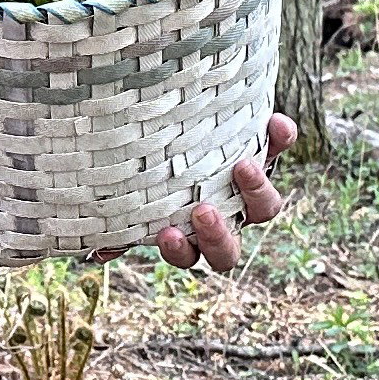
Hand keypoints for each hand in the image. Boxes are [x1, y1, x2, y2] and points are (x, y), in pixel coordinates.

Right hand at [100, 114, 297, 272]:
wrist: (193, 124)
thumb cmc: (158, 170)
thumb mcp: (141, 197)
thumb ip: (124, 224)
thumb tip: (97, 252)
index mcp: (193, 235)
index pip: (191, 255)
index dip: (181, 251)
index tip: (165, 234)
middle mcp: (226, 220)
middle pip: (230, 248)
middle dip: (217, 235)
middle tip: (202, 211)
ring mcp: (249, 191)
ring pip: (265, 209)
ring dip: (256, 191)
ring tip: (243, 165)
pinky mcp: (268, 153)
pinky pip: (281, 149)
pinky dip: (281, 139)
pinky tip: (276, 124)